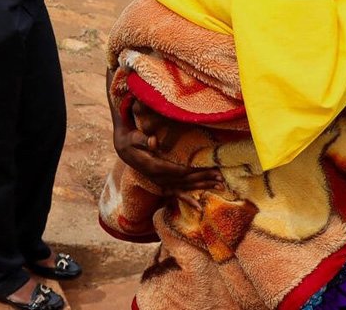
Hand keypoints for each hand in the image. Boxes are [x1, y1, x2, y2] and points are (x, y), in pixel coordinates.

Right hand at [110, 89, 221, 206]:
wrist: (123, 149)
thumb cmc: (131, 141)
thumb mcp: (134, 138)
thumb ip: (143, 140)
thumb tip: (153, 141)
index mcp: (156, 168)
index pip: (182, 171)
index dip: (197, 172)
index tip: (212, 170)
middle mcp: (160, 179)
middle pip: (186, 180)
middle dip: (205, 179)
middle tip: (222, 179)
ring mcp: (161, 182)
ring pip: (185, 187)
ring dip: (202, 186)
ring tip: (219, 186)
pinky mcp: (162, 184)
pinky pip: (176, 194)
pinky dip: (188, 200)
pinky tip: (199, 207)